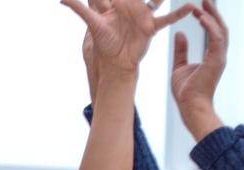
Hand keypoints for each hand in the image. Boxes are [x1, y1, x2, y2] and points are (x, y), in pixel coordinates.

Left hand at [65, 0, 192, 77]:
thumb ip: (79, 8)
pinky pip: (167, 18)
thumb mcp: (92, 23)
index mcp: (115, 4)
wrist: (115, 64)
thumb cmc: (103, 45)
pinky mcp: (151, 27)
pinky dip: (179, 13)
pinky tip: (190, 6)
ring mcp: (142, 15)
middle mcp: (130, 6)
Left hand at [170, 0, 228, 138]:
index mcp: (212, 55)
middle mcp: (219, 54)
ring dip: (212, 15)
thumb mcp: (179, 66)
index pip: (213, 32)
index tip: (198, 8)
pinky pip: (216, 39)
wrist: (189, 106)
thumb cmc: (185, 91)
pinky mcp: (217, 60)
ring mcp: (219, 57)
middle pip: (220, 27)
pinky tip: (202, 17)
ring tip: (203, 3)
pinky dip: (210, 26)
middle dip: (213, 11)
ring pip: (220, 30)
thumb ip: (181, 50)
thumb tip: (180, 33)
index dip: (207, 18)